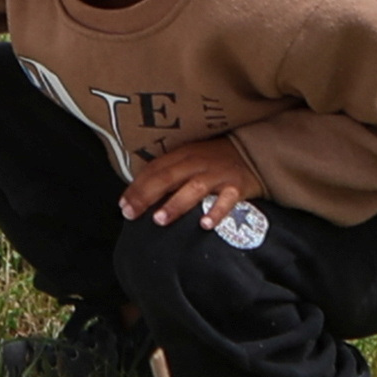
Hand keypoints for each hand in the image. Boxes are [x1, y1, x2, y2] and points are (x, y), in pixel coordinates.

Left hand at [120, 131, 263, 225]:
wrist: (254, 152)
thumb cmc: (214, 161)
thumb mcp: (189, 160)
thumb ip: (169, 173)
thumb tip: (139, 195)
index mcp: (183, 154)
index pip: (155, 169)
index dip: (137, 187)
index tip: (122, 205)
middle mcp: (198, 162)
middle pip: (168, 177)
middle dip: (147, 195)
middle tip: (130, 213)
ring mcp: (218, 174)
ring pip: (194, 187)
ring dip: (176, 204)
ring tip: (159, 219)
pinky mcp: (237, 186)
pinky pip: (227, 200)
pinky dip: (216, 211)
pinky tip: (204, 224)